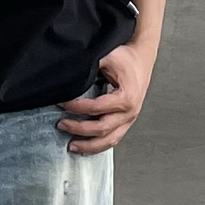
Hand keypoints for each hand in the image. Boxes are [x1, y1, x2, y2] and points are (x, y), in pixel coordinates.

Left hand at [58, 37, 155, 155]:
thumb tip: (67, 74)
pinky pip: (114, 139)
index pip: (96, 108)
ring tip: (71, 146)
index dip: (76, 107)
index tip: (62, 103)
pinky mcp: (127, 121)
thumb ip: (89, 66)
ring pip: (109, 140)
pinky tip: (86, 147)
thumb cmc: (126, 58)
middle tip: (61, 124)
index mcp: (126, 97)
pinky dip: (99, 145)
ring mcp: (130, 119)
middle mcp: (130, 112)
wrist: (142, 58)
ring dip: (89, 145)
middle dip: (78, 129)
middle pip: (101, 128)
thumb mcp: (107, 57)